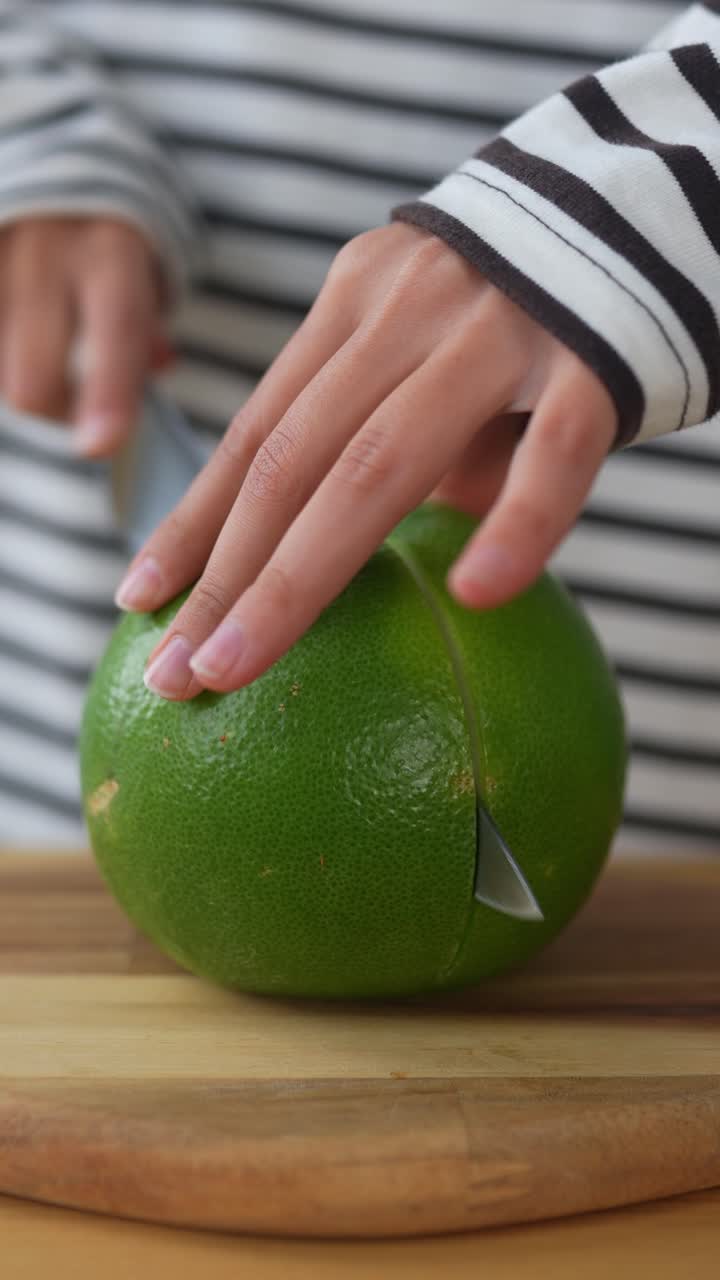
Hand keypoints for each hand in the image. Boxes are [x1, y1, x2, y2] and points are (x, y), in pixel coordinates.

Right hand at [0, 215, 165, 455]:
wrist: (45, 155)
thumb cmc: (101, 235)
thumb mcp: (139, 268)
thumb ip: (145, 327)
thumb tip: (158, 369)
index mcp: (110, 252)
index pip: (115, 335)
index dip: (108, 396)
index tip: (99, 446)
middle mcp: (44, 253)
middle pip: (33, 380)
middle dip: (58, 413)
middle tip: (76, 405)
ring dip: (18, 383)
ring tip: (41, 353)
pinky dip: (0, 358)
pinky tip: (16, 340)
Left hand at [115, 222, 616, 699]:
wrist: (648, 198)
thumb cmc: (530, 308)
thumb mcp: (434, 354)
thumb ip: (394, 440)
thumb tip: (367, 553)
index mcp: (357, 303)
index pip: (258, 430)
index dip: (195, 519)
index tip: (143, 600)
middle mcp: (407, 307)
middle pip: (292, 458)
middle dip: (222, 573)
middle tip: (176, 669)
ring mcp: (496, 327)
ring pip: (381, 461)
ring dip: (298, 575)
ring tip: (240, 665)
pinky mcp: (591, 355)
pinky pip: (554, 450)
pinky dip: (518, 522)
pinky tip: (475, 592)